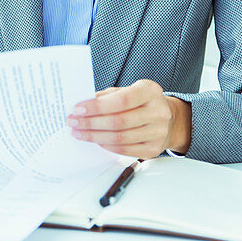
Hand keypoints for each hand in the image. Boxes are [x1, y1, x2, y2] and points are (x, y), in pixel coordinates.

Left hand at [68, 80, 190, 158]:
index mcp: (150, 91)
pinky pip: (125, 150)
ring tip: (79, 133)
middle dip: (91, 123)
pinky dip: (107, 146)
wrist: (168, 119)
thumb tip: (82, 104)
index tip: (78, 109)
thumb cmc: (141, 102)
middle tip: (73, 122)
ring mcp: (158, 132)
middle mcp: (158, 112)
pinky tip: (96, 140)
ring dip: (95, 136)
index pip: (122, 100)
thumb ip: (106, 96)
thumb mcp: (127, 91)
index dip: (97, 106)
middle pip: (119, 121)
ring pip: (120, 138)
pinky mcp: (154, 149)